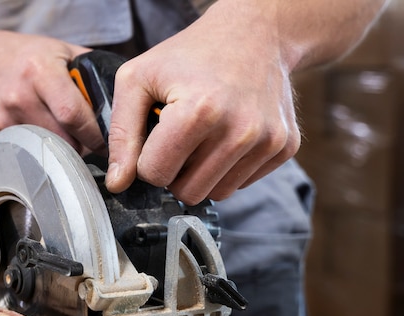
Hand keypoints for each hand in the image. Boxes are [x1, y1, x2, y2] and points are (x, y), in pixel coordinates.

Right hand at [0, 31, 104, 153]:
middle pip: (62, 140)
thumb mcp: (61, 51)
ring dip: (62, 154)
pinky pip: (26, 155)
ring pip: (45, 153)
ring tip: (70, 144)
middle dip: (82, 148)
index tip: (108, 144)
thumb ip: (91, 71)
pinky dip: (40, 154)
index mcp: (39, 71)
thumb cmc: (27, 56)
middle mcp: (19, 96)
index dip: (95, 135)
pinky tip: (44, 144)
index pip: (74, 116)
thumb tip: (123, 100)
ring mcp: (3, 119)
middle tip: (92, 148)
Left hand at [105, 2, 299, 204]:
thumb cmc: (189, 55)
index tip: (155, 136)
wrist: (255, 32)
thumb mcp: (137, 80)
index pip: (155, 174)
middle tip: (177, 139)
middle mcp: (240, 130)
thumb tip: (118, 184)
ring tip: (202, 136)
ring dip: (201, 173)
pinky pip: (241, 184)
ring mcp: (268, 140)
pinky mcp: (285, 147)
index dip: (147, 159)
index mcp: (199, 111)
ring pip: (216, 194)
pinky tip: (226, 136)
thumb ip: (121, 134)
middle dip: (174, 172)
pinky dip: (227, 168)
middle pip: (188, 192)